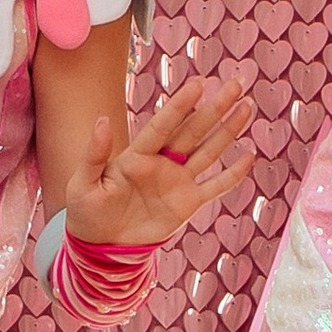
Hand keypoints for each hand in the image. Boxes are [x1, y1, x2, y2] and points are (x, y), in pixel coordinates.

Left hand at [62, 76, 253, 248]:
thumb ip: (95, 154)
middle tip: (236, 84)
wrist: (101, 247)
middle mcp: (162, 163)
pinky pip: (215, 187)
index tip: (199, 84)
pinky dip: (232, 175)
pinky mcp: (188, 204)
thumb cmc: (86, 213)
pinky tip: (249, 157)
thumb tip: (102, 120)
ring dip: (228, 131)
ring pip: (208, 152)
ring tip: (246, 107)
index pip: (163, 125)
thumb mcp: (83, 183)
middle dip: (215, 108)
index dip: (181, 106)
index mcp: (137, 155)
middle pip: (193, 131)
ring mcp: (177, 182)